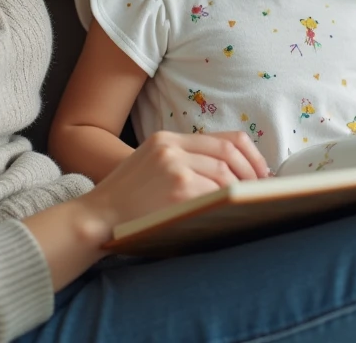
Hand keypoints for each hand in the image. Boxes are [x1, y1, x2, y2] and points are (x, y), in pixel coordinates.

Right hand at [79, 130, 269, 234]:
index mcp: (166, 138)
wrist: (94, 217)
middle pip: (229, 152)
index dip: (249, 154)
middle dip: (252, 172)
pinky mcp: (177, 190)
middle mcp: (171, 148)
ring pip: (225, 174)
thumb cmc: (125, 200)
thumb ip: (183, 160)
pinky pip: (214, 194)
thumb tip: (230, 172)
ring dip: (241, 190)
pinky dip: (227, 203)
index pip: (222, 138)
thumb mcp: (151, 165)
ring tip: (247, 202)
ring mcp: (174, 168)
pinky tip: (230, 211)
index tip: (260, 171)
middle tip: (261, 189)